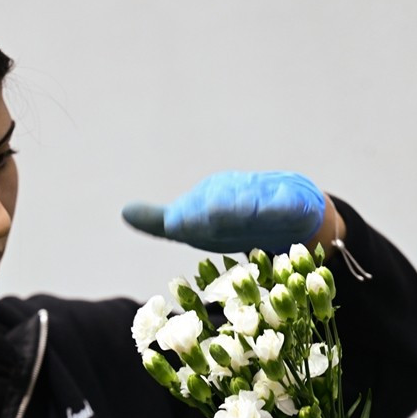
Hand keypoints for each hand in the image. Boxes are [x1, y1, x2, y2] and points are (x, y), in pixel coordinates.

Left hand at [122, 171, 326, 253]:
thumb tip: (124, 212)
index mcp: (209, 199)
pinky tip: (279, 207)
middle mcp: (235, 193)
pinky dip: (282, 204)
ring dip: (244, 205)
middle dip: (212, 210)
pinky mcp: (292, 203)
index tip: (175, 224)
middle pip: (222, 203)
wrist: (291, 210)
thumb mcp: (196, 222)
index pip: (194, 211)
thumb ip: (162, 221)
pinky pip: (287, 204)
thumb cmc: (235, 218)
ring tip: (238, 210)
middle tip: (203, 219)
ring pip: (252, 202)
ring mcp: (264, 196)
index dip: (186, 217)